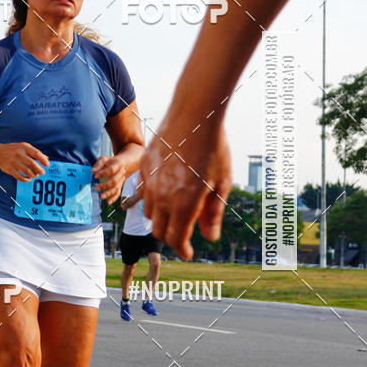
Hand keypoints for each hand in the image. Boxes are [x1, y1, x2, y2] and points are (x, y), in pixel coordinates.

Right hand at [0, 142, 48, 181]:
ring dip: (33, 174)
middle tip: (42, 172)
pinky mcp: (9, 169)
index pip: (36, 153)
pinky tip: (28, 178)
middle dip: (39, 169)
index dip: (43, 160)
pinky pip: (19, 176)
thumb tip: (46, 158)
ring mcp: (13, 161)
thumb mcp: (23, 147)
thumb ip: (34, 152)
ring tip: (35, 175)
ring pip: (27, 171)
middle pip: (32, 164)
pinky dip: (25, 179)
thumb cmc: (12, 149)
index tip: (47, 165)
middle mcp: (18, 153)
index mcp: (23, 147)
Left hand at [92, 156, 126, 203]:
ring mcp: (121, 180)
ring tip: (101, 196)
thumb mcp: (105, 159)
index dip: (103, 173)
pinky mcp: (120, 185)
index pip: (111, 169)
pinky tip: (109, 202)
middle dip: (105, 185)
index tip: (95, 176)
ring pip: (116, 188)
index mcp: (118, 164)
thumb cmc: (111, 162)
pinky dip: (114, 198)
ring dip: (109, 193)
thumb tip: (92, 171)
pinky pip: (118, 192)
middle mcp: (121, 173)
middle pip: (114, 180)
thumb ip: (98, 164)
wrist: (123, 164)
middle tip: (96, 188)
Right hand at [140, 115, 231, 259]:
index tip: (188, 252)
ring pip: (149, 213)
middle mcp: (163, 195)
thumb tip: (210, 237)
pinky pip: (144, 193)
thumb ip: (213, 212)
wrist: (194, 113)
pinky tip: (167, 192)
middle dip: (171, 238)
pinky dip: (154, 200)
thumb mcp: (222, 182)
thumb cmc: (213, 146)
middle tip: (183, 235)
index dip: (182, 249)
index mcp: (185, 201)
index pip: (176, 238)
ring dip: (161, 219)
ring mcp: (151, 181)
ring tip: (176, 212)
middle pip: (159, 231)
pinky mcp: (144, 168)